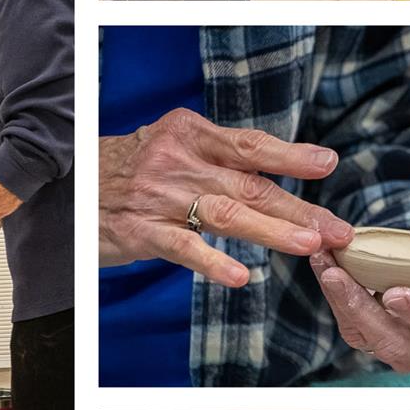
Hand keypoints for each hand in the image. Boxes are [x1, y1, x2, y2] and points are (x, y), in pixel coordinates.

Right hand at [98, 107, 352, 285]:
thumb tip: (285, 173)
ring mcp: (159, 197)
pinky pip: (184, 247)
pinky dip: (213, 262)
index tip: (327, 164)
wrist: (72, 185)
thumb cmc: (136, 168)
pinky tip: (239, 275)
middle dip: (299, 208)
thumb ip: (224, 158)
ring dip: (272, 231)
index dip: (290, 156)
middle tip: (337, 229)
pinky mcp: (141, 231)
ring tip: (309, 244)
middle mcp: (178, 161)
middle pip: (249, 185)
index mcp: (192, 134)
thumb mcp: (177, 147)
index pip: (250, 145)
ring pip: (226, 214)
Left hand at [310, 229, 409, 373]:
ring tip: (324, 264)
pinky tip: (325, 268)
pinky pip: (355, 328)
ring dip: (342, 301)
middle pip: (398, 343)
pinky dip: (337, 297)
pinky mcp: (382, 344)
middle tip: (337, 275)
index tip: (393, 295)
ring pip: (369, 338)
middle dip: (362, 309)